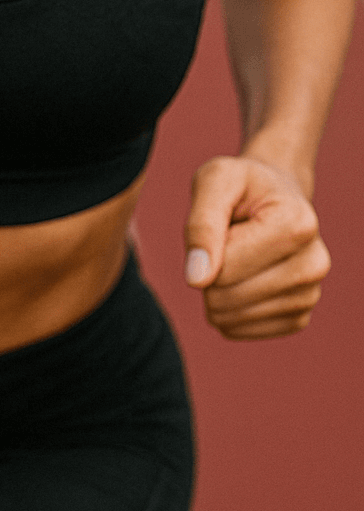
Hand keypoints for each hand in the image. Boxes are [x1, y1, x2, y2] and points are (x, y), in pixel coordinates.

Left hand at [184, 155, 330, 338]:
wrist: (275, 198)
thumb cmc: (242, 186)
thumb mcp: (214, 181)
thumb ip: (201, 226)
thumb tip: (197, 281)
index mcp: (298, 224)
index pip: (225, 267)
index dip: (205, 249)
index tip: (221, 222)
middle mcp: (314, 265)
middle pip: (226, 297)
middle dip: (208, 271)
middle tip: (226, 240)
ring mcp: (309, 296)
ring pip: (229, 318)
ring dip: (216, 289)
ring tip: (237, 256)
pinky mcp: (298, 319)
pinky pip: (236, 330)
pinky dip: (225, 308)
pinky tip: (242, 278)